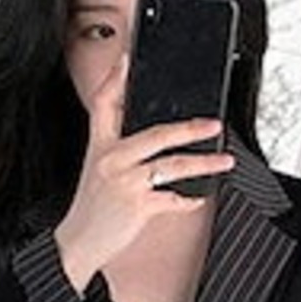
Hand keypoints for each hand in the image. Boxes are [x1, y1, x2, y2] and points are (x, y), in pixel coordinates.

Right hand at [54, 55, 233, 289]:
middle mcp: (111, 159)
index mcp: (99, 146)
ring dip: (203, 163)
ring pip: (172, 165)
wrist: (77, 243)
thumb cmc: (92, 207)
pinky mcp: (137, 206)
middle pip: (156, 133)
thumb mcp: (98, 170)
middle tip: (213, 124)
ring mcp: (125, 183)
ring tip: (223, 161)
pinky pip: (173, 199)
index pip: (105, 104)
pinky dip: (189, 199)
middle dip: (189, 128)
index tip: (129, 59)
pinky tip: (198, 197)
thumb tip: (154, 135)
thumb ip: (119, 149)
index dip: (116, 79)